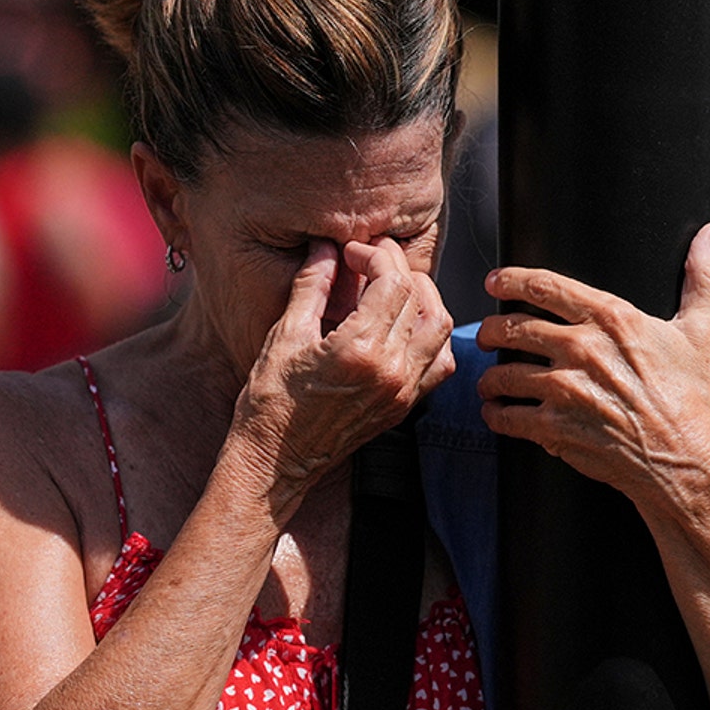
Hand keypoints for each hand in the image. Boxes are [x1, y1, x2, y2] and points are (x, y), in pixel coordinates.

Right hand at [232, 238, 454, 497]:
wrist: (276, 461)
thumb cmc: (271, 403)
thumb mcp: (284, 336)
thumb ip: (311, 286)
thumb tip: (324, 248)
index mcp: (358, 350)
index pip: (392, 281)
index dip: (375, 255)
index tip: (352, 252)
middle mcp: (390, 371)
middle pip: (418, 297)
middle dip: (397, 268)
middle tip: (370, 261)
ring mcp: (402, 391)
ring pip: (438, 326)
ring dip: (421, 297)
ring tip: (391, 288)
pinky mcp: (404, 405)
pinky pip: (439, 362)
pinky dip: (431, 335)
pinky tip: (405, 326)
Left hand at [475, 222, 709, 507]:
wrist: (685, 461)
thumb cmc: (693, 400)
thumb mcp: (703, 332)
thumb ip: (702, 279)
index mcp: (611, 320)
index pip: (546, 287)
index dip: (512, 279)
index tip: (496, 280)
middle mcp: (581, 350)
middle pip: (513, 328)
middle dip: (491, 330)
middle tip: (486, 335)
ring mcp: (565, 391)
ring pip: (504, 374)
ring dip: (490, 376)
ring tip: (489, 380)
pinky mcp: (556, 428)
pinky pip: (508, 417)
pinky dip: (496, 415)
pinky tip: (496, 413)